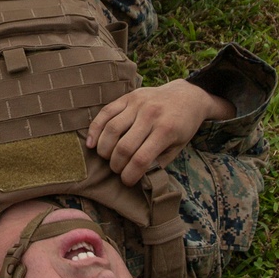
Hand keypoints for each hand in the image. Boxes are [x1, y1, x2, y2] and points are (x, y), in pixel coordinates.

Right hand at [86, 81, 234, 186]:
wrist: (188, 96)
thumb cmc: (183, 125)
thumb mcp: (178, 146)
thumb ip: (159, 161)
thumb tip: (138, 176)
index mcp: (166, 130)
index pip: (141, 159)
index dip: (130, 175)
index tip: (126, 181)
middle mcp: (150, 115)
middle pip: (124, 146)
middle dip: (116, 164)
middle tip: (116, 170)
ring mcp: (138, 104)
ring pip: (111, 129)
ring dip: (104, 149)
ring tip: (106, 158)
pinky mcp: (128, 97)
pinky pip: (106, 112)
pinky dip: (95, 129)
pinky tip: (91, 143)